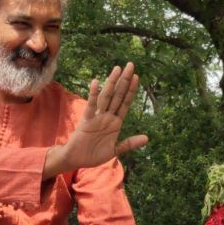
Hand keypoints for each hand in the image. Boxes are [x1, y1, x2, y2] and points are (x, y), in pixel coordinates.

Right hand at [47, 63, 147, 177]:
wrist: (77, 160)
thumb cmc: (94, 155)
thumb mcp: (114, 150)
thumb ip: (129, 143)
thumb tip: (146, 138)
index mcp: (115, 122)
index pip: (125, 103)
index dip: (131, 90)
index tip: (137, 77)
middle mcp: (107, 116)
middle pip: (118, 95)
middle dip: (124, 81)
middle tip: (131, 65)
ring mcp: (97, 117)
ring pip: (106, 97)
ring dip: (112, 83)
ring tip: (117, 69)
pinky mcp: (86, 121)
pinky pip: (91, 106)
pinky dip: (93, 95)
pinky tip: (96, 82)